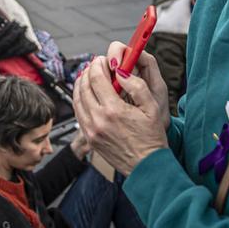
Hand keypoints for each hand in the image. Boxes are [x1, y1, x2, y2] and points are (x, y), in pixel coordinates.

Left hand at [73, 53, 168, 175]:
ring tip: (88, 76)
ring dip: (80, 84)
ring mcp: (91, 130)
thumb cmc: (151, 138)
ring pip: (77, 99)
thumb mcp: (151, 108)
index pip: (96, 78)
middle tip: (95, 65)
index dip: (97, 65)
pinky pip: (78, 113)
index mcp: (113, 110)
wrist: (146, 167)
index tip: (101, 60)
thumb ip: (136, 85)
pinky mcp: (89, 138)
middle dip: (88, 71)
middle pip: (83, 86)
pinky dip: (79, 100)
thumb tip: (121, 71)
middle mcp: (98, 120)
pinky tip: (86, 94)